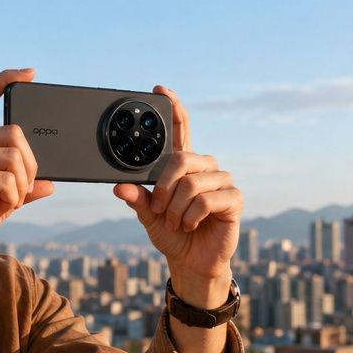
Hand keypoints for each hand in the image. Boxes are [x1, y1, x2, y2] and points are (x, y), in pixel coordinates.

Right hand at [0, 68, 54, 269]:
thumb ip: (19, 191)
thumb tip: (50, 184)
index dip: (6, 80)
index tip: (29, 74)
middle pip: (14, 131)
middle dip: (30, 164)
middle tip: (22, 190)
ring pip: (13, 155)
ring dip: (22, 184)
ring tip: (10, 203)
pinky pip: (6, 178)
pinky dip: (13, 196)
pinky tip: (2, 209)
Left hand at [114, 85, 241, 306]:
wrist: (192, 262)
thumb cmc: (172, 235)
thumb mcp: (148, 217)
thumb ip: (137, 199)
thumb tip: (119, 187)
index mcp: (184, 165)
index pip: (181, 129)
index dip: (173, 107)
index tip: (160, 90)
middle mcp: (205, 167)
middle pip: (181, 158)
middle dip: (163, 188)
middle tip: (159, 210)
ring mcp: (222, 181)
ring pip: (191, 183)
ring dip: (176, 209)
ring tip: (176, 222)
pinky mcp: (234, 199)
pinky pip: (205, 200)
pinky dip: (190, 217)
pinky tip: (191, 225)